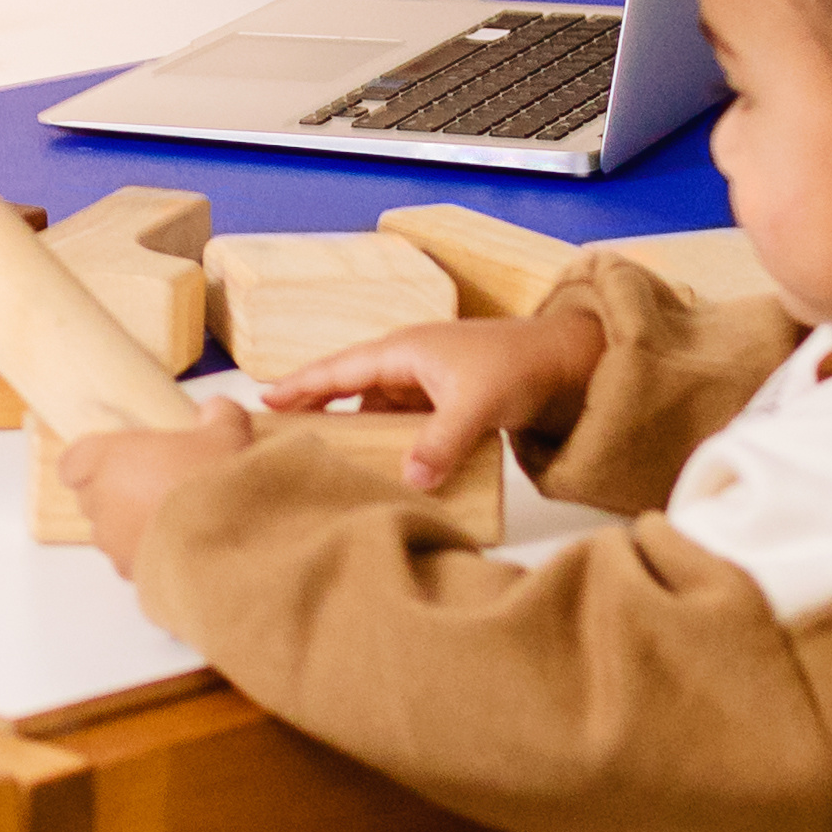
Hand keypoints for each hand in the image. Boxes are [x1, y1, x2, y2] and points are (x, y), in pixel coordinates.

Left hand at [61, 413, 248, 567]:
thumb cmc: (216, 481)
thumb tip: (214, 409)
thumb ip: (217, 414)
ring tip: (171, 521)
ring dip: (130, 527)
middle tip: (154, 487)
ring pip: (109, 533)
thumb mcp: (228, 433)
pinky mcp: (129, 573)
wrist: (230, 542)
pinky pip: (129, 561)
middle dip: (115, 494)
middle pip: (91, 498)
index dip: (89, 462)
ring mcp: (112, 542)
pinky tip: (179, 548)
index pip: (72, 462)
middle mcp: (100, 501)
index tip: (114, 460)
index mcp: (107, 459)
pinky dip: (146, 556)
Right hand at [256, 304, 612, 493]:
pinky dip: (390, 446)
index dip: (301, 385)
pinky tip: (383, 471)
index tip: (265, 400)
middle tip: (279, 438)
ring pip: (377, 412)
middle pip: (350, 390)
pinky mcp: (445, 406)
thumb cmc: (518, 365)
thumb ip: (441, 443)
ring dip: (357, 435)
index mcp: (403, 352)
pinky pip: (405, 427)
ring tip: (325, 463)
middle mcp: (408, 366)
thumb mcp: (476, 405)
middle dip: (317, 410)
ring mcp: (426, 386)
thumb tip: (409, 480)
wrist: (566, 363)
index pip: (339, 369)